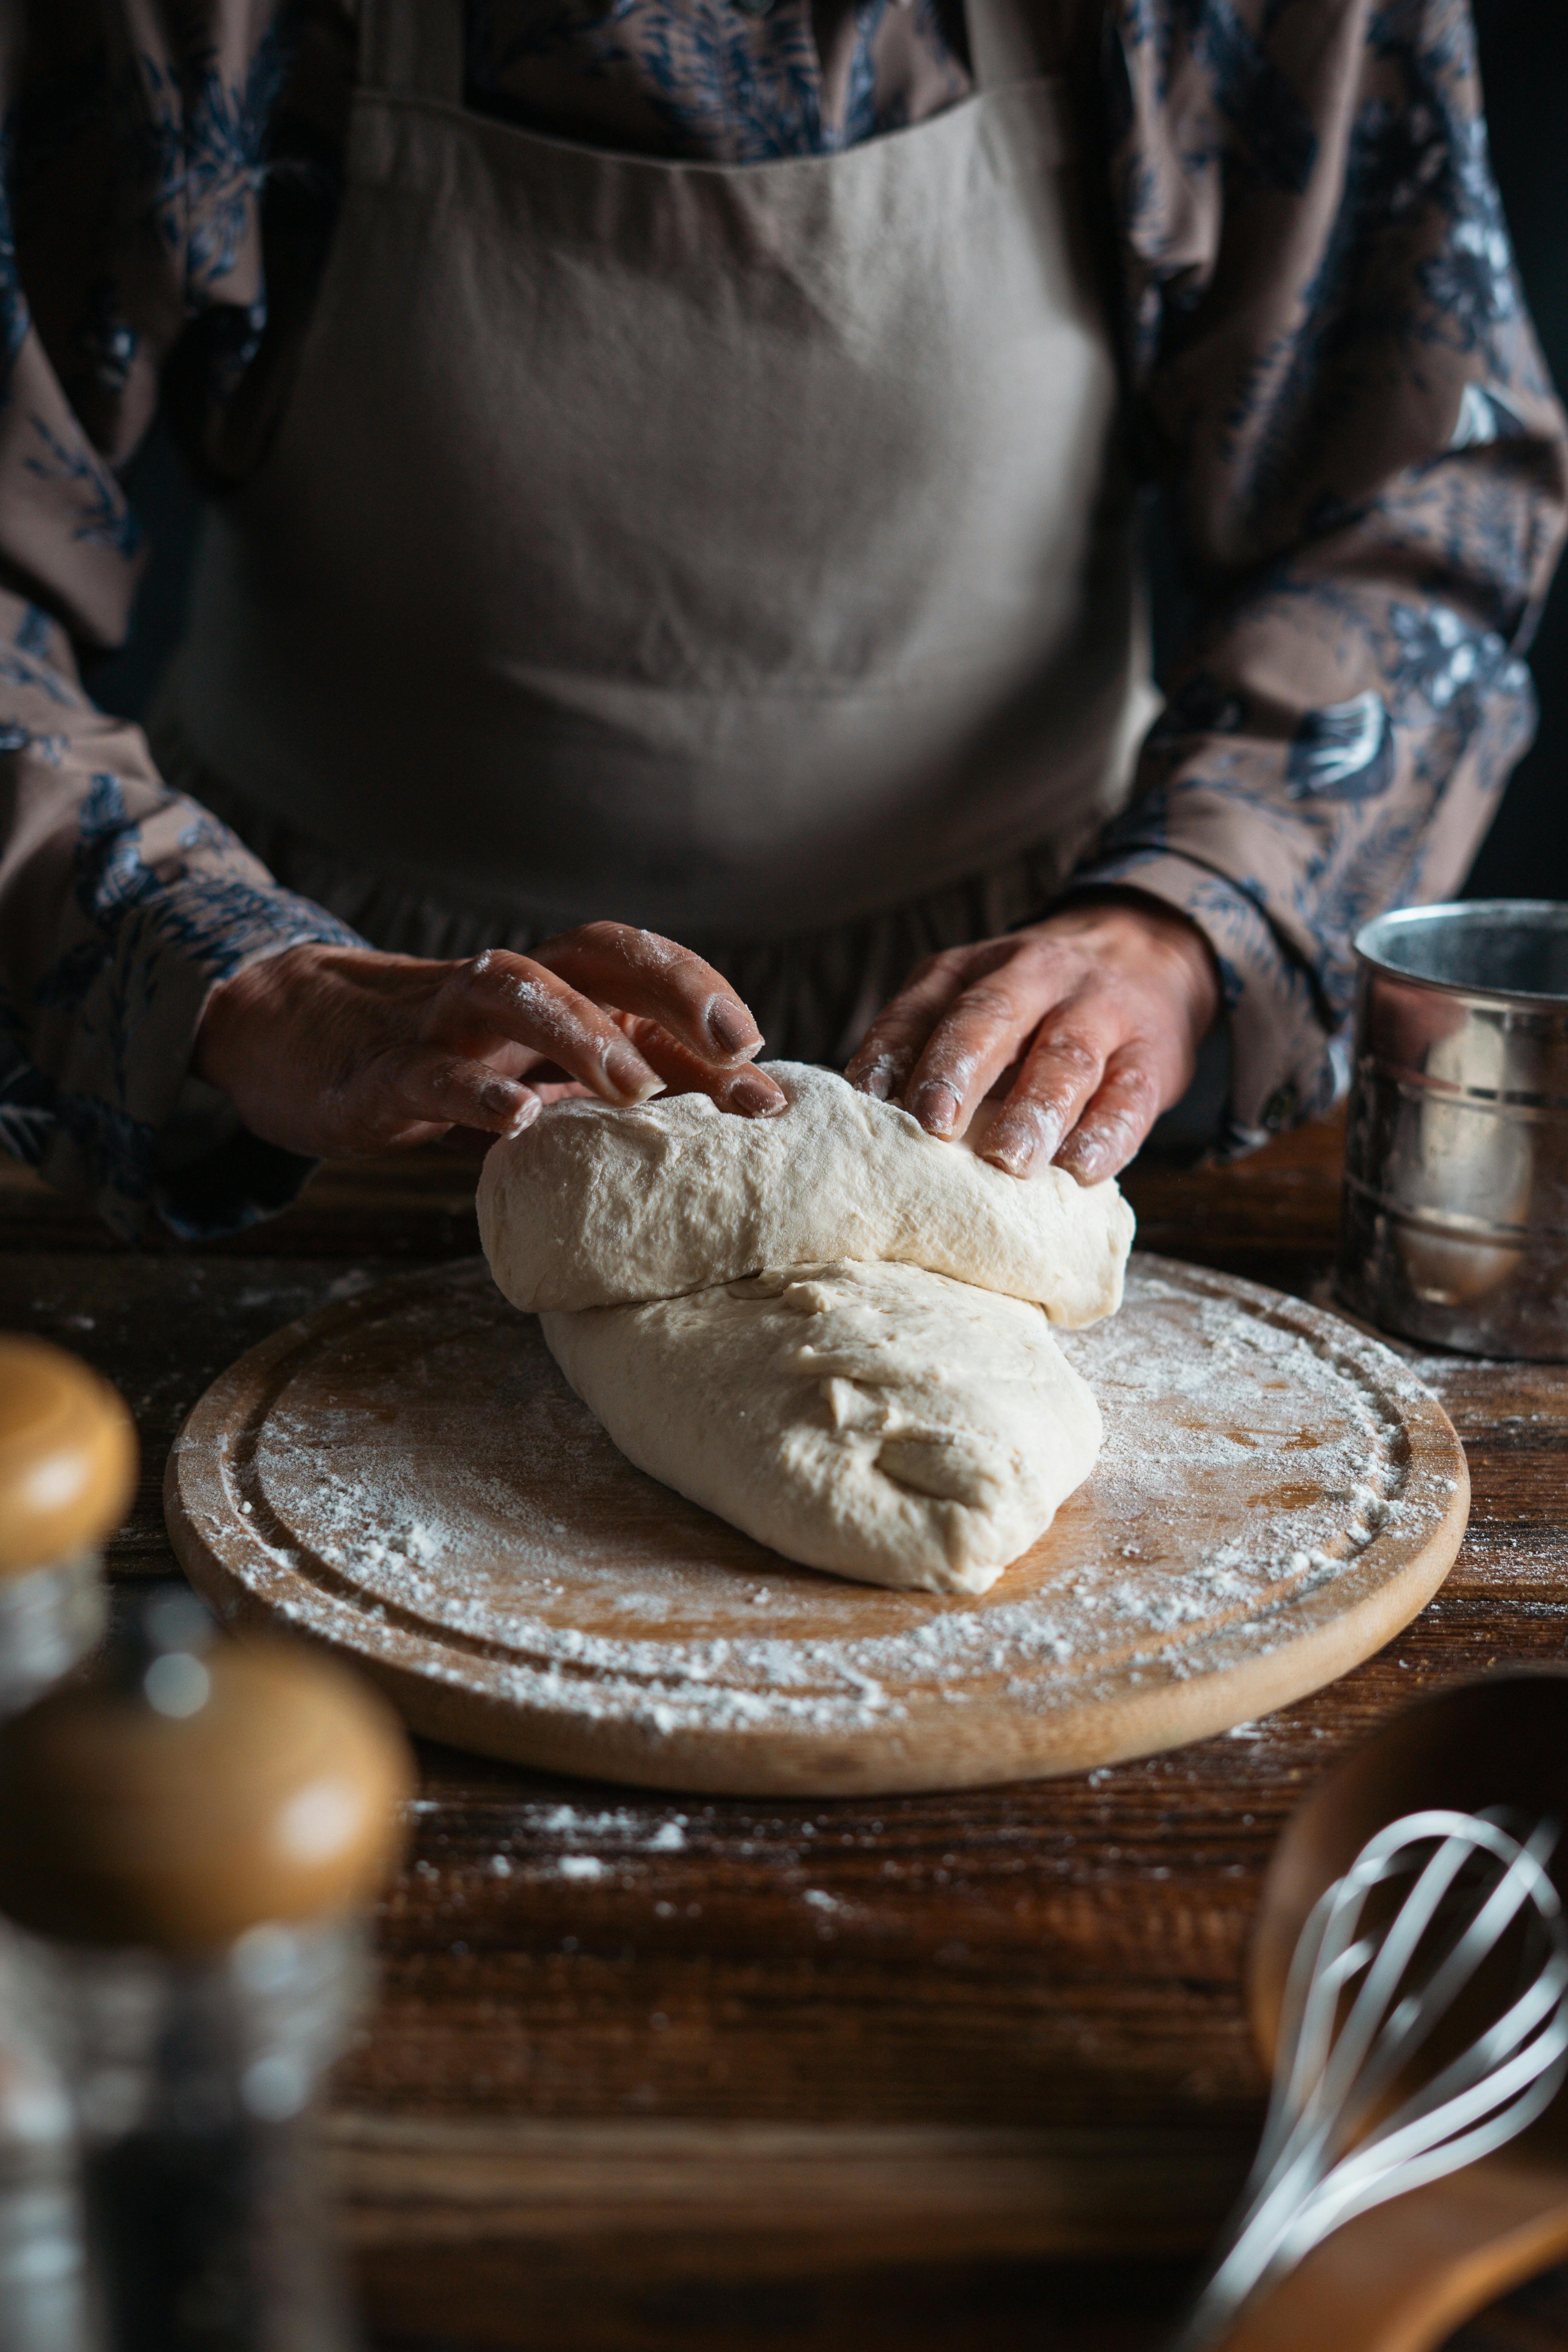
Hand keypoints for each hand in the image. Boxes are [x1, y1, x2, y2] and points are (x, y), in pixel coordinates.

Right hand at [193, 924, 787, 1158]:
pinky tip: (515, 1119)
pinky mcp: (383, 1072)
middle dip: (674, 992)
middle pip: (599, 956)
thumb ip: (628, 1073)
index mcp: (551, 985)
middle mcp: (507, 986)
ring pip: (516, 991)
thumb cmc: (446, 1058)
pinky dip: (475, 1092)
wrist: (297, 1044)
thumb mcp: (540, 1065)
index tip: (763, 1064)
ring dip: (583, 1032)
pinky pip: (431, 1073)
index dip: (705, 1002)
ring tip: (636, 1087)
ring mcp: (442, 1021)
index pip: (641, 971)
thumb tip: (747, 1104)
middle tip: (735, 1050)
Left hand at [845, 897, 1219, 1184]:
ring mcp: (1100, 1011)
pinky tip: (1081, 1169)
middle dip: (958, 1070)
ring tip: (1009, 1160)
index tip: (865, 1097)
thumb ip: (930, 1042)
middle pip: (993, 1018)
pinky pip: (1128, 1096)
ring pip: (1065, 1056)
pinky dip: (1105, 1134)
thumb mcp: (979, 996)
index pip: (926, 1006)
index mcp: (977, 967)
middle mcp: (1038, 975)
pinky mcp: (1152, 1056)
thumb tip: (862, 1119)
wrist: (1149, 954)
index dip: (894, 1050)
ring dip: (1034, 1110)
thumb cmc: (1037, 1005)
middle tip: (933, 1124)